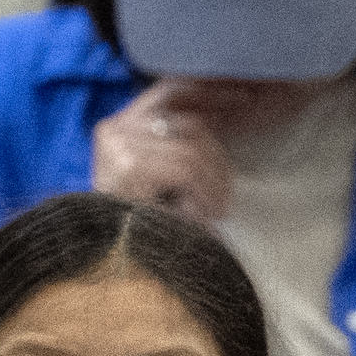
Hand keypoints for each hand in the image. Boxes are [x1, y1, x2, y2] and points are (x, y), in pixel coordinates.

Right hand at [90, 78, 237, 221]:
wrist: (114, 264)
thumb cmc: (139, 225)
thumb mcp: (154, 176)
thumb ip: (176, 145)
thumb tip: (222, 114)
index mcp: (114, 126)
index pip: (169, 91)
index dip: (210, 92)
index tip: (243, 98)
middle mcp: (113, 129)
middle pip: (187, 122)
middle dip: (218, 157)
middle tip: (228, 194)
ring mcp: (119, 146)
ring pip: (192, 150)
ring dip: (214, 184)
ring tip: (217, 211)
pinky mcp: (129, 167)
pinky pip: (187, 170)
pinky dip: (205, 193)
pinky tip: (207, 215)